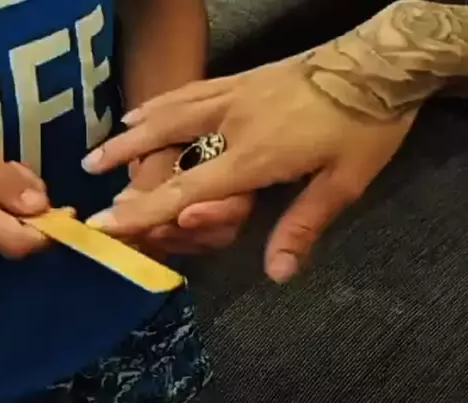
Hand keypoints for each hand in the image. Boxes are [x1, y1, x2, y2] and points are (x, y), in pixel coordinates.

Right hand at [82, 59, 416, 281]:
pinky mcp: (240, 77)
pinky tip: (142, 109)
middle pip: (166, 144)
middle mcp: (234, 122)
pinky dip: (160, 102)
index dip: (144, 208)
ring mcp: (234, 94)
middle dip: (124, 160)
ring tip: (102, 144)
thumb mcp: (344, 183)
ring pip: (170, 113)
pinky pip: (189, 90)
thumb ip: (303, 227)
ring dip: (132, 131)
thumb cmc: (366, 126)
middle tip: (88, 172)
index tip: (106, 219)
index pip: (188, 187)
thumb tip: (276, 274)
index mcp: (257, 155)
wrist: (380, 62)